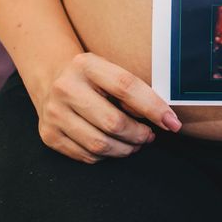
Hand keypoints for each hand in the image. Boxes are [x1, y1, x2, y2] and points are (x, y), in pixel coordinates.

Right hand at [34, 52, 181, 163]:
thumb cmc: (92, 76)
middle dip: (139, 134)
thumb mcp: (109, 69)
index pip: (126, 87)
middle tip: (150, 136)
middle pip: (113, 122)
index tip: (172, 122)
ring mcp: (54, 113)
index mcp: (87, 65)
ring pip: (100, 144)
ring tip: (136, 143)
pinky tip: (114, 145)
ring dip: (126, 149)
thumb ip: (132, 88)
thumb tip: (163, 116)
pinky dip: (106, 155)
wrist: (51, 77)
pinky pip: (86, 155)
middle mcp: (66, 88)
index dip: (153, 107)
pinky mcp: (48, 135)